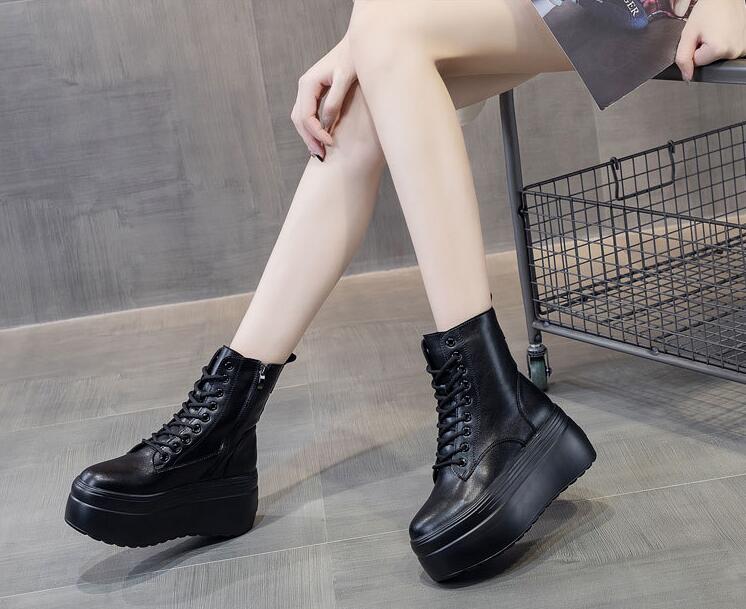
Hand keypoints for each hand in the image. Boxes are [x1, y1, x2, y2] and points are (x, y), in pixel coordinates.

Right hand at [291, 35, 356, 159]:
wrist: (358, 43)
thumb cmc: (353, 58)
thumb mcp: (346, 79)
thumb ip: (335, 101)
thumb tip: (326, 124)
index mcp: (308, 83)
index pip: (305, 115)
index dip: (316, 133)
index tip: (330, 143)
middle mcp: (304, 86)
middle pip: (299, 119)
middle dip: (309, 139)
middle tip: (321, 156)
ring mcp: (308, 89)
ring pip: (300, 118)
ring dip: (309, 136)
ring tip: (320, 151)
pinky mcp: (315, 91)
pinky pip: (308, 113)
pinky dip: (312, 127)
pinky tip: (323, 137)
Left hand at [674, 0, 745, 80]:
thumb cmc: (709, 9)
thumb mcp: (689, 34)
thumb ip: (683, 58)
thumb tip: (687, 76)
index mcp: (719, 50)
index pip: (697, 63)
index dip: (694, 50)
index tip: (699, 37)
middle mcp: (734, 51)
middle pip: (710, 61)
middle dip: (704, 49)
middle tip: (708, 32)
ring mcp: (742, 48)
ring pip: (719, 57)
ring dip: (715, 46)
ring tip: (717, 30)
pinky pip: (729, 51)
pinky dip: (725, 43)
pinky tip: (725, 31)